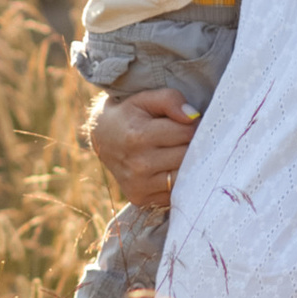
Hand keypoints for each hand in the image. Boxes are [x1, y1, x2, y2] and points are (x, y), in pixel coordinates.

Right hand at [87, 84, 198, 207]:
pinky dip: (177, 181)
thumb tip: (193, 117)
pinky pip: (174, 193)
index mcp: (138, 136)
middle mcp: (138, 164)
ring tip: (178, 152)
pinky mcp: (140, 199)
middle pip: (187, 156)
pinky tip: (169, 168)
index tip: (189, 123)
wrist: (102, 138)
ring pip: (184, 177)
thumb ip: (170, 100)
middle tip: (185, 138)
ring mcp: (138, 185)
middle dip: (193, 145)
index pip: (187, 133)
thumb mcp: (145, 99)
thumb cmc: (129, 115)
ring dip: (187, 165)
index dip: (193, 125)